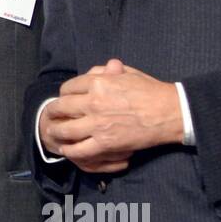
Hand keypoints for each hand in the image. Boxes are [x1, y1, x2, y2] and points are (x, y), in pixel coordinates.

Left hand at [42, 59, 183, 172]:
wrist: (169, 112)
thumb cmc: (151, 91)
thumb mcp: (128, 73)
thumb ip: (108, 72)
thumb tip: (97, 70)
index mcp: (98, 83)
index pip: (68, 88)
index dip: (63, 94)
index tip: (64, 99)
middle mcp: (94, 102)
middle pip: (60, 107)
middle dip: (53, 112)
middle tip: (51, 116)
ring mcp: (98, 124)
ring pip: (65, 130)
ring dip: (56, 132)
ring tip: (54, 134)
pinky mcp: (105, 143)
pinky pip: (79, 149)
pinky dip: (69, 150)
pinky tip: (67, 149)